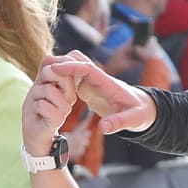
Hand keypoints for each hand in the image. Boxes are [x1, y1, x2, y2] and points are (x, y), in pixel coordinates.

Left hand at [23, 66, 79, 150]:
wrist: (34, 130)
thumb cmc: (37, 106)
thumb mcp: (39, 84)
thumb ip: (45, 70)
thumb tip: (49, 56)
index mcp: (69, 86)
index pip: (61, 65)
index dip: (48, 69)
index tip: (43, 80)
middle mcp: (71, 95)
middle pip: (59, 73)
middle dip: (43, 78)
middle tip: (39, 90)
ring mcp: (66, 107)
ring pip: (48, 89)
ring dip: (35, 96)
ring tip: (38, 104)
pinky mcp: (58, 119)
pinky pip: (42, 104)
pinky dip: (34, 107)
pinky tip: (38, 114)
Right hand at [40, 52, 155, 134]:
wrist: (142, 108)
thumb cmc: (139, 113)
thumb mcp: (133, 120)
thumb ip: (118, 123)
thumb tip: (103, 128)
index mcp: (108, 83)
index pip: (87, 68)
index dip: (71, 67)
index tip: (55, 69)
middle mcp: (99, 78)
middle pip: (78, 59)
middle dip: (62, 62)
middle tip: (45, 72)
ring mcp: (93, 81)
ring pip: (73, 66)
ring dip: (60, 69)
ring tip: (46, 80)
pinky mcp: (88, 87)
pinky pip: (72, 76)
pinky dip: (62, 78)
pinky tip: (53, 88)